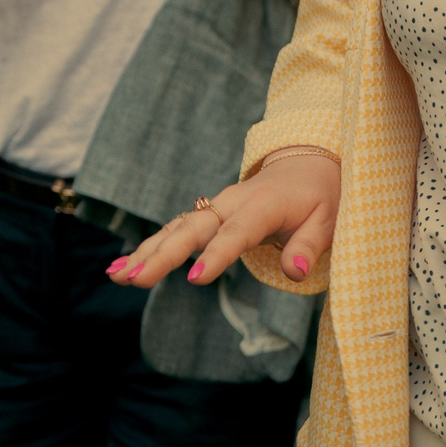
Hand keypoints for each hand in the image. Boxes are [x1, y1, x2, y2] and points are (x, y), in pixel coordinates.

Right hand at [108, 148, 341, 288]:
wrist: (309, 166)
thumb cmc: (322, 197)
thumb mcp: (329, 220)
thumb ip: (309, 246)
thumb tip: (296, 273)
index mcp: (264, 205)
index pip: (237, 233)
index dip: (216, 255)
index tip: (194, 279)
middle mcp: (233, 203)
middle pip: (193, 228)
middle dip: (163, 254)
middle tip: (134, 280)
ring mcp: (217, 206)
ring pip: (177, 228)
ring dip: (147, 251)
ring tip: (116, 276)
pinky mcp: (209, 215)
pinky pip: (177, 230)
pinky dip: (150, 247)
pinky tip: (123, 267)